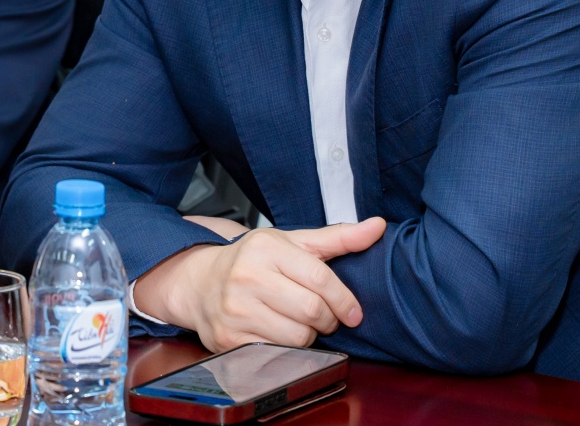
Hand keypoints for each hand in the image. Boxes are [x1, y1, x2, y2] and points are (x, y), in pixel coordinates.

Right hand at [133, 217, 385, 350]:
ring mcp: (236, 309)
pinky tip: (278, 332)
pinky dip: (287, 348)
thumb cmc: (253, 262)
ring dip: (308, 336)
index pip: (320, 279)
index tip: (353, 312)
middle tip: (324, 317)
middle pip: (312, 311)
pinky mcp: (229, 338)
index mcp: (266, 248)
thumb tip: (379, 226)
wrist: (200, 283)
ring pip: (298, 337)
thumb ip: (337, 238)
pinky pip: (278, 353)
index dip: (344, 300)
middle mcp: (247, 276)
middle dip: (328, 319)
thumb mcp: (292, 243)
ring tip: (297, 322)